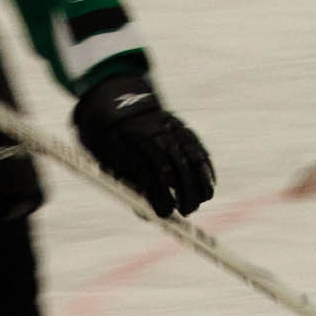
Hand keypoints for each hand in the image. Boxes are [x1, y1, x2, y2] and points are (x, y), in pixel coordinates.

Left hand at [74, 72, 213, 218]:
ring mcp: (169, 129)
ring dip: (199, 183)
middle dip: (184, 192)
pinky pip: (198, 149)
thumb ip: (129, 185)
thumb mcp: (107, 161)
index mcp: (128, 144)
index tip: (166, 213)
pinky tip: (209, 184)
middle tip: (186, 211)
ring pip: (191, 157)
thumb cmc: (108, 140)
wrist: (115, 102)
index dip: (161, 196)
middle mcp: (152, 135)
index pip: (151, 174)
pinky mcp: (181, 128)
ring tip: (201, 200)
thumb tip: (148, 213)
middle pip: (175, 167)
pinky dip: (205, 168)